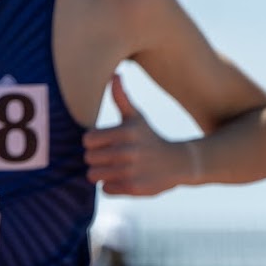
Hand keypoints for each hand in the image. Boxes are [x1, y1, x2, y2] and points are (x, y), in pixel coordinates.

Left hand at [83, 74, 195, 196]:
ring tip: (115, 169)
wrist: (178, 163)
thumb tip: (115, 75)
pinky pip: (106, 190)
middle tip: (111, 158)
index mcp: (124, 132)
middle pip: (89, 159)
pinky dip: (112, 187)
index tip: (104, 144)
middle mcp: (127, 151)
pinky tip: (125, 180)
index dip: (94, 143)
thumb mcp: (137, 117)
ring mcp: (130, 171)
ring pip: (94, 176)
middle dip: (97, 159)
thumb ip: (121, 98)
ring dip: (102, 174)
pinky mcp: (133, 188)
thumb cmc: (150, 137)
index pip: (88, 140)